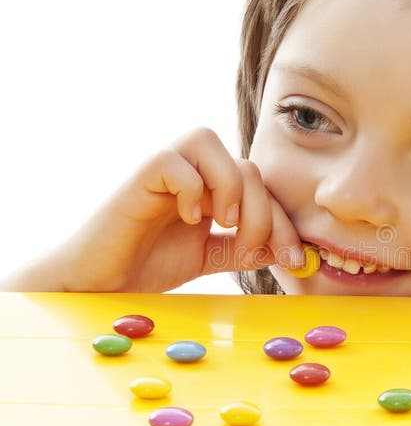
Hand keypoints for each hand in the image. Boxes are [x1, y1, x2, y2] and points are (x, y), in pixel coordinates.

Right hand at [3, 128, 304, 292]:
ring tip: (223, 224)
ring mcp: (163, 172)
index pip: (260, 187)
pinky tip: (189, 220)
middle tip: (251, 249)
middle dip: (263, 212)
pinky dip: (189, 187)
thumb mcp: (209, 257)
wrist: (100, 285)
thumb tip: (289, 248)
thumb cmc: (147, 266)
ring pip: (206, 140)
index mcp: (210, 187)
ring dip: (229, 185)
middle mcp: (190, 172)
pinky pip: (168, 160)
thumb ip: (244, 248)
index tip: (295, 260)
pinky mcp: (136, 180)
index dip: (283, 221)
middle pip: (244, 165)